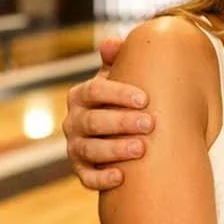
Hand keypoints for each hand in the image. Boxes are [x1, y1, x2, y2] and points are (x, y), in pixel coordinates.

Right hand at [64, 36, 152, 191]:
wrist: (123, 132)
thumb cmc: (124, 100)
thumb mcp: (121, 77)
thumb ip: (119, 58)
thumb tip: (110, 44)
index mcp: (81, 96)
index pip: (93, 91)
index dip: (118, 94)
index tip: (144, 98)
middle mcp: (74, 121)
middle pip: (93, 121)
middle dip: (121, 122)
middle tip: (149, 123)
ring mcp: (76, 147)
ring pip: (90, 150)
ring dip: (115, 149)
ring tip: (142, 149)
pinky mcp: (82, 170)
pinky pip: (87, 178)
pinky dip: (101, 179)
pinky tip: (121, 178)